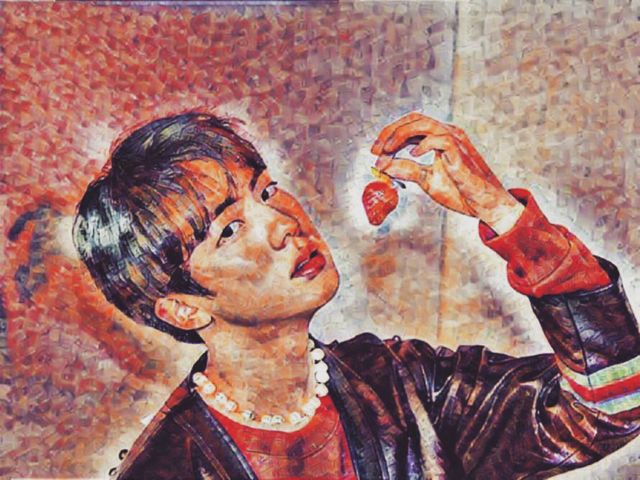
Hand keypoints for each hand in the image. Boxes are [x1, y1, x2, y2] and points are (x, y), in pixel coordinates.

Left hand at [371, 112, 523, 233]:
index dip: (390, 133)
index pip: (411, 124)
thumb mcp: (427, 180)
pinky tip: (412, 156)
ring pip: (424, 123)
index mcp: (440, 138)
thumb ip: (407, 171)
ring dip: (400, 136)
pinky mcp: (460, 154)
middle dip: (390, 132)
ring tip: (388, 150)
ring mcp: (456, 141)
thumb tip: (384, 166)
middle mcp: (448, 133)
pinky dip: (423, 145)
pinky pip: (441, 139)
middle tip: (376, 150)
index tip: (375, 150)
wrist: (484, 205)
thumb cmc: (460, 192)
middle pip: (414, 119)